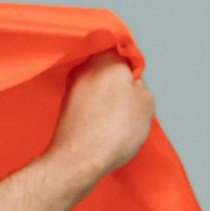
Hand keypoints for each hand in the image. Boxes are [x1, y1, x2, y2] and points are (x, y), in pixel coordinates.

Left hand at [46, 49, 156, 181]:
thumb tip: (130, 82)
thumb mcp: (145, 101)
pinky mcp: (64, 111)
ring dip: (107, 100)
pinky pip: (87, 105)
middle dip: (119, 84)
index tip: (136, 81)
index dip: (131, 65)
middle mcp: (82, 71)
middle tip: (129, 104)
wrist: (78, 161)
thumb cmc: (113, 131)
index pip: (119, 49)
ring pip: (97, 88)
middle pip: (107, 70)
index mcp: (104, 60)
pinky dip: (95, 113)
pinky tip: (102, 128)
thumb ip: (138, 83)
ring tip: (115, 120)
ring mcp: (70, 91)